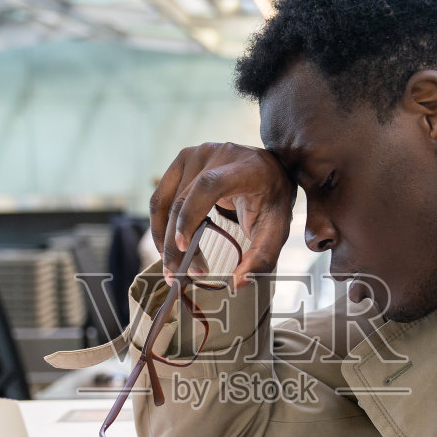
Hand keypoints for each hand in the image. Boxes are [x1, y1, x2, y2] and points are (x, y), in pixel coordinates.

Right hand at [149, 142, 294, 288]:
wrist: (268, 171)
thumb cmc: (272, 201)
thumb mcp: (276, 229)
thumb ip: (262, 257)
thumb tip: (238, 283)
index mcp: (244, 167)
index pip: (209, 186)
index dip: (190, 216)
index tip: (184, 248)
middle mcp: (216, 154)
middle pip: (182, 200)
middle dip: (175, 243)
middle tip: (178, 276)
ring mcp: (195, 154)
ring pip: (164, 202)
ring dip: (163, 238)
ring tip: (171, 267)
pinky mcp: (182, 160)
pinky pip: (161, 197)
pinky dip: (160, 225)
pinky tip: (169, 247)